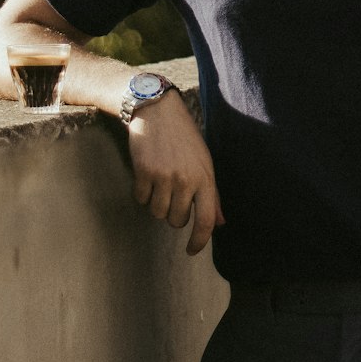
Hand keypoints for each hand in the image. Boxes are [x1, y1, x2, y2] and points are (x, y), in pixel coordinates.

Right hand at [128, 91, 224, 254]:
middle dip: (173, 212)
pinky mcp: (144, 172)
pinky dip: (142, 191)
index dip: (199, 241)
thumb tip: (220, 223)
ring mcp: (164, 177)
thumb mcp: (204, 162)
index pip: (205, 220)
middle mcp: (186, 180)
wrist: (157, 111)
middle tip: (172, 191)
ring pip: (157, 212)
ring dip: (157, 202)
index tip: (191, 250)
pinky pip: (140, 199)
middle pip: (176, 220)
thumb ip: (212, 195)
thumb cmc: (184, 138)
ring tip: (159, 179)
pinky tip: (147, 172)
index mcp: (205, 178)